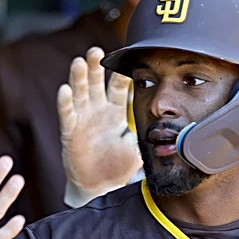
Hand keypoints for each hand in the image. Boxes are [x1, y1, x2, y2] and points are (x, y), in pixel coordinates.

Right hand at [57, 46, 141, 207]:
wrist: (102, 187)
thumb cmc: (118, 166)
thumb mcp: (138, 148)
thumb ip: (150, 136)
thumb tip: (173, 129)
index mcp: (115, 113)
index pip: (118, 88)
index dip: (120, 74)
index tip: (125, 58)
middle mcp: (97, 112)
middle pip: (95, 84)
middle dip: (95, 67)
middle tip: (97, 51)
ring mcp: (82, 120)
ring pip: (80, 94)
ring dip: (78, 78)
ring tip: (79, 61)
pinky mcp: (70, 133)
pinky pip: (67, 116)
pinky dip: (65, 103)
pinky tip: (65, 89)